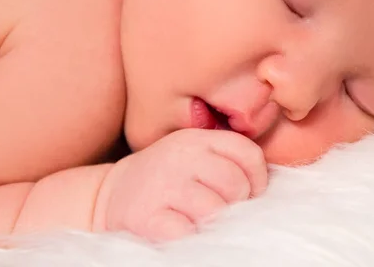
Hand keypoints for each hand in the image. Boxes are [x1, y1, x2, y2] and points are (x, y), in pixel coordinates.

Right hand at [96, 129, 267, 241]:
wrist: (110, 194)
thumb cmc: (165, 180)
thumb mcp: (192, 156)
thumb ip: (224, 160)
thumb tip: (263, 188)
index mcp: (196, 139)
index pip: (248, 153)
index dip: (257, 179)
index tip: (248, 194)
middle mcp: (179, 156)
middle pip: (235, 184)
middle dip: (236, 204)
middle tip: (221, 210)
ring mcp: (162, 185)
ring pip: (214, 209)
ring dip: (213, 222)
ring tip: (198, 219)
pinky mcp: (146, 216)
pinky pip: (186, 231)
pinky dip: (189, 236)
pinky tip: (180, 228)